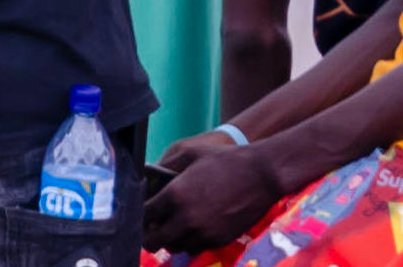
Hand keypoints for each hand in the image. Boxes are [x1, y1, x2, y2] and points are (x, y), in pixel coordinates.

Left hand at [140, 133, 291, 251]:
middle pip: (153, 240)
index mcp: (175, 195)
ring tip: (173, 227)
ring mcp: (203, 232)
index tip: (142, 213)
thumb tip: (149, 177)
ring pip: (174, 247)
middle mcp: (186, 218)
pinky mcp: (218, 240)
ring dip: (170, 239)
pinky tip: (193, 228)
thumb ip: (166, 165)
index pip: (143, 216)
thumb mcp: (192, 153)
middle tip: (152, 227)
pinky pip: (194, 248)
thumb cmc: (226, 159)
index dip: (139, 215)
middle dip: (149, 235)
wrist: (263, 174)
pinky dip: (189, 241)